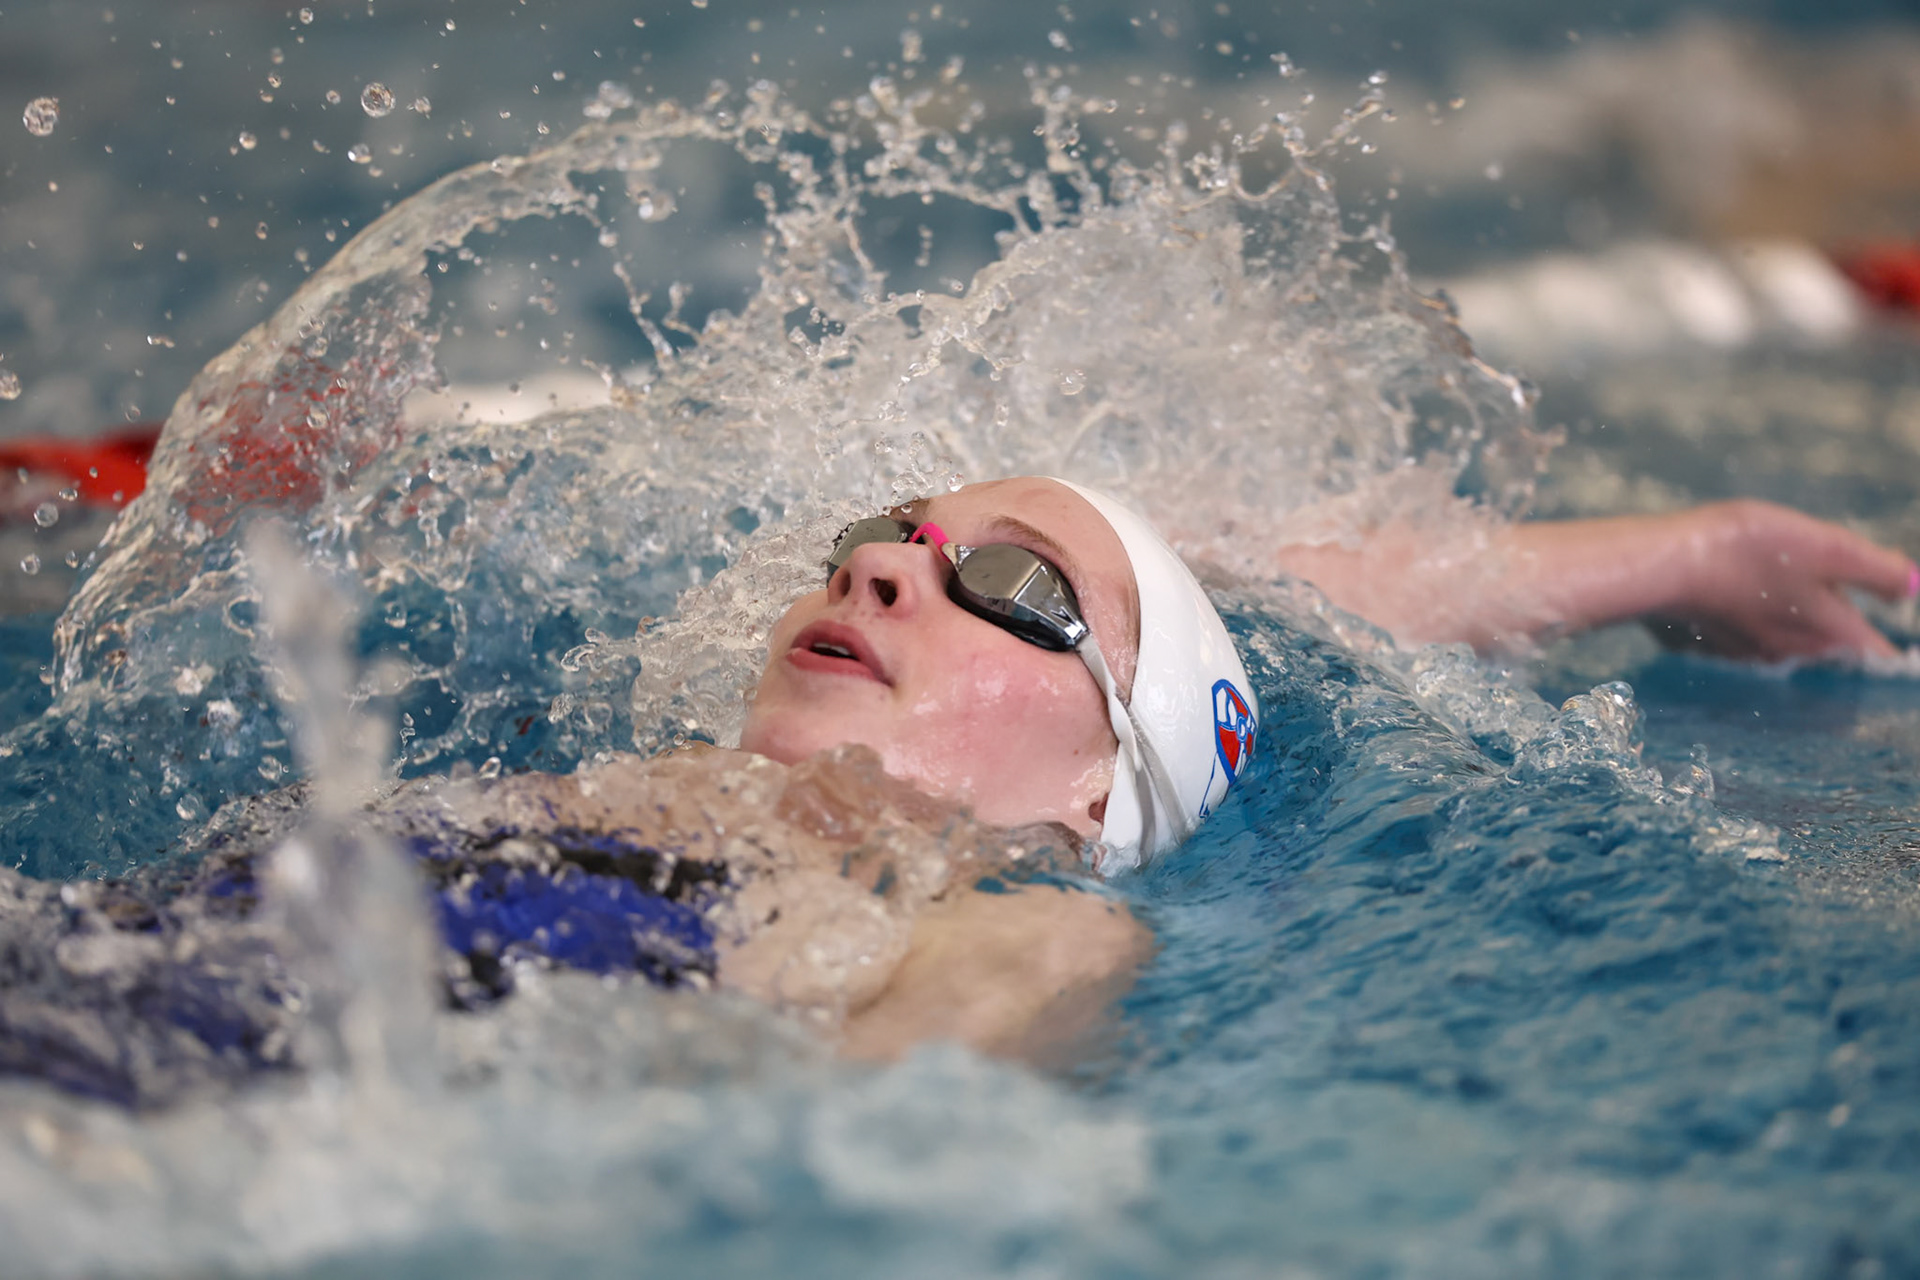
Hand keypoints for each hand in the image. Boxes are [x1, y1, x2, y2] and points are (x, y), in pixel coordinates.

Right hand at [1642, 500, 1916, 661]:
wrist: (1663, 566)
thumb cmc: (1749, 551)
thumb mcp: (1828, 547)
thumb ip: (1879, 571)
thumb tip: (1916, 587)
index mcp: (1827, 631)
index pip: (1877, 652)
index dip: (1895, 650)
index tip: (1903, 652)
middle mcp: (1789, 652)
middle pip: (1830, 643)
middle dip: (1837, 620)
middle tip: (1832, 584)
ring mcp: (1745, 652)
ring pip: (1786, 639)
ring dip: (1791, 619)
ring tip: (1781, 584)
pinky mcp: (1707, 644)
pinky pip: (1742, 635)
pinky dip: (1748, 618)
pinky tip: (1734, 594)